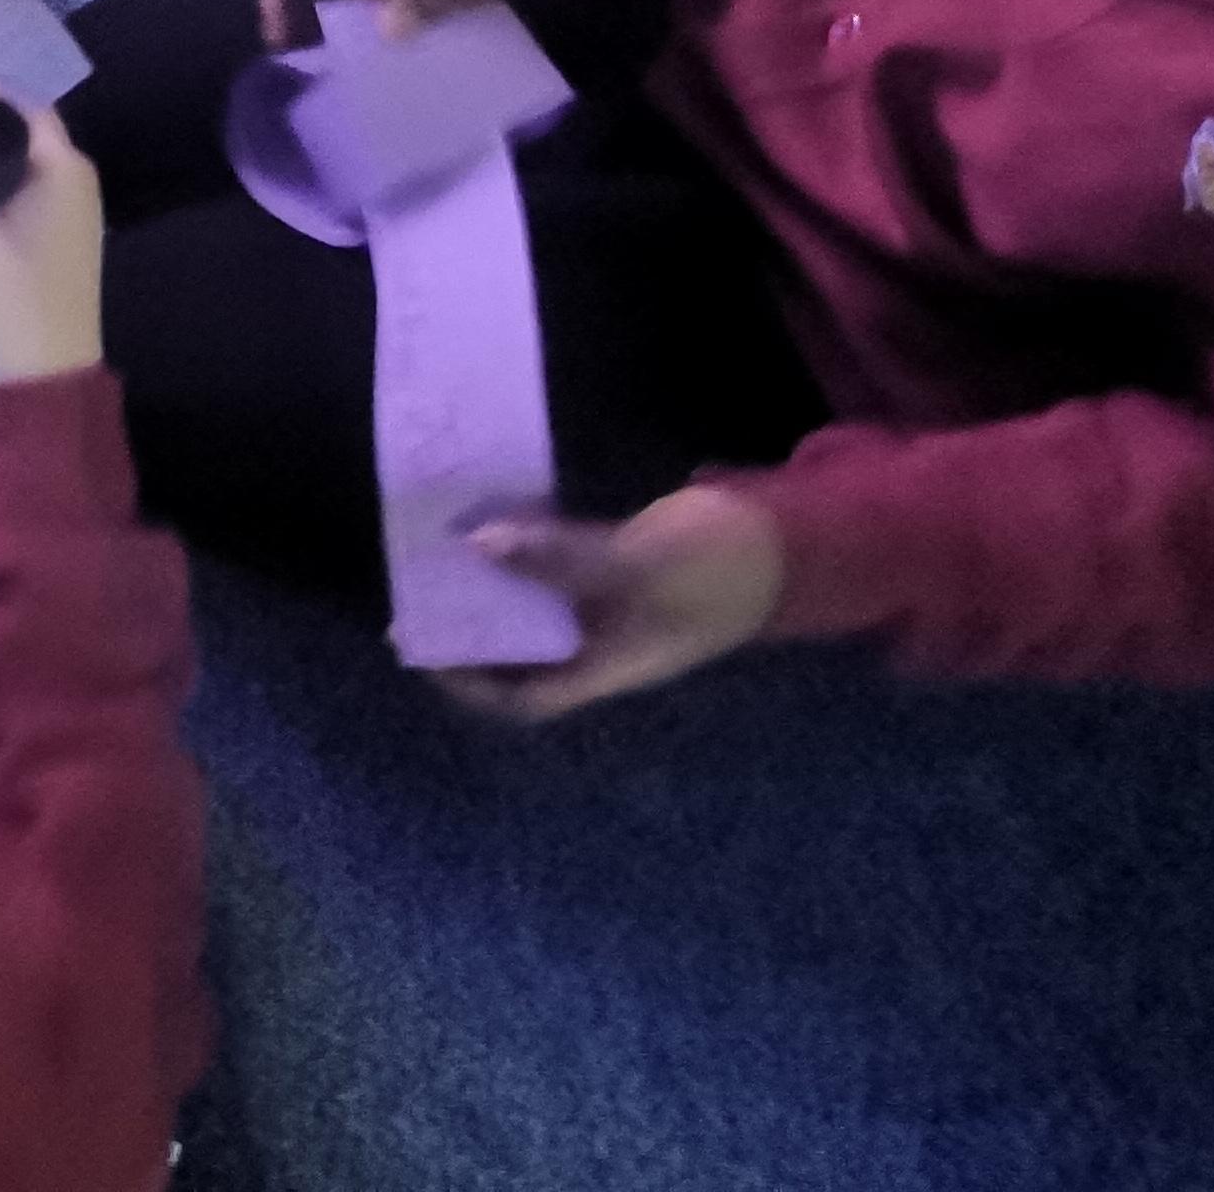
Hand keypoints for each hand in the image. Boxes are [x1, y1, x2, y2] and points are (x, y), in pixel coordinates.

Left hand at [437, 486, 784, 719]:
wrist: (795, 539)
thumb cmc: (719, 568)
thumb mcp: (635, 565)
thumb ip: (559, 556)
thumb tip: (476, 544)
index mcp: (608, 667)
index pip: (526, 696)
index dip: (472, 684)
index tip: (420, 650)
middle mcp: (606, 643)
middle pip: (524, 649)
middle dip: (472, 625)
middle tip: (418, 586)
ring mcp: (618, 606)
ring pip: (539, 605)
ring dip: (496, 582)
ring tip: (443, 549)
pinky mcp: (626, 566)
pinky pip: (562, 565)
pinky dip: (529, 548)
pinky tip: (499, 518)